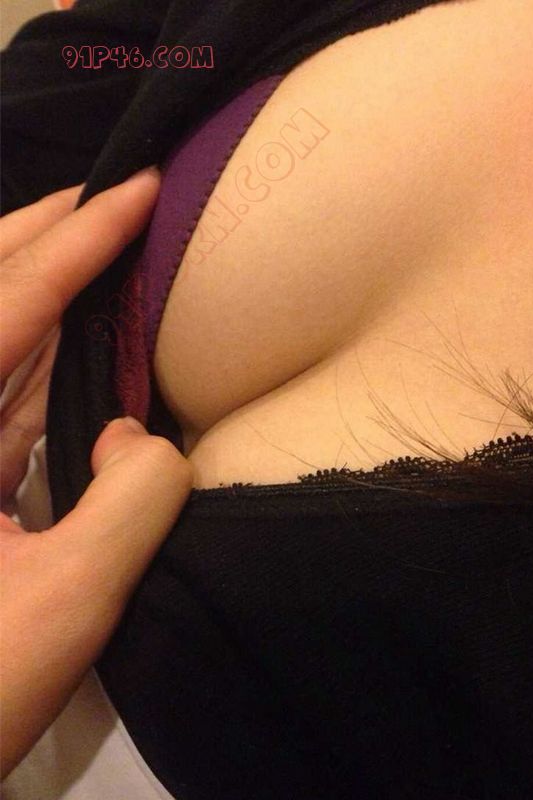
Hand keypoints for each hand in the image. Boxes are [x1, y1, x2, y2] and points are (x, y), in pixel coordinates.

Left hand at [0, 171, 193, 778]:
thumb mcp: (66, 604)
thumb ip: (132, 502)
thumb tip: (145, 436)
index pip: (7, 305)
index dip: (81, 241)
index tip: (141, 188)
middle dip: (44, 231)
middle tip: (113, 190)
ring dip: (49, 285)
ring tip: (106, 239)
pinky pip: (1, 391)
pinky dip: (45, 352)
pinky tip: (83, 333)